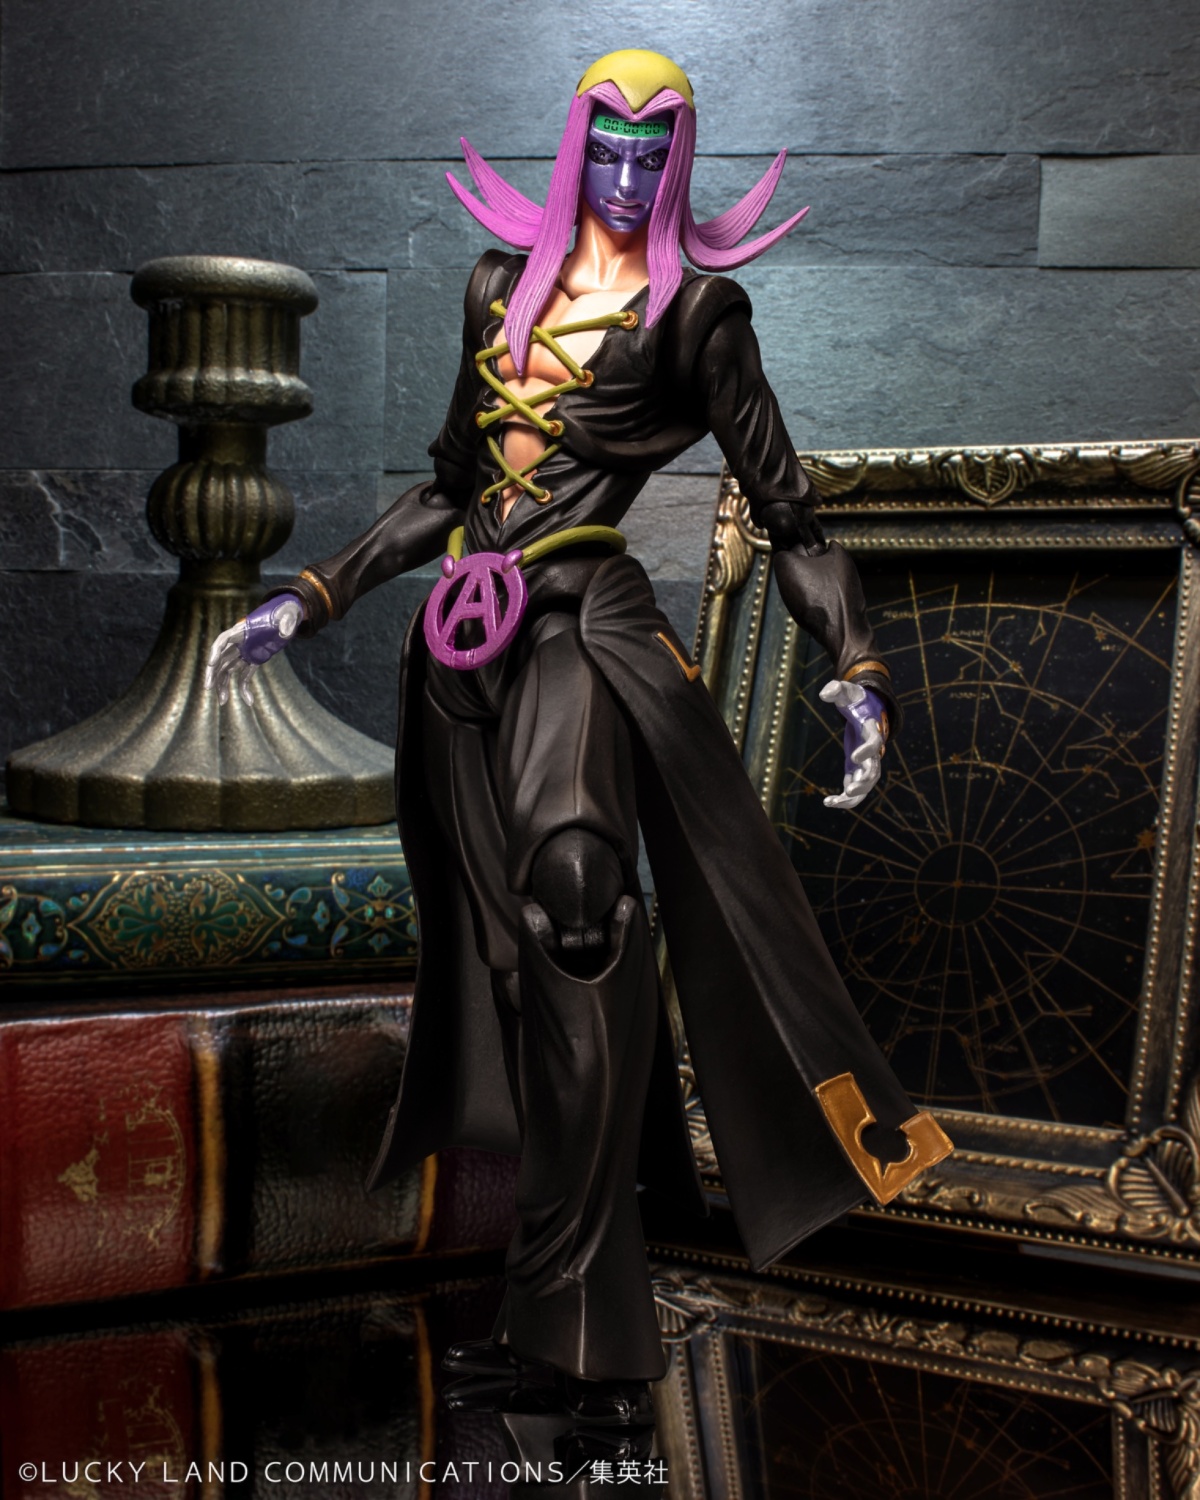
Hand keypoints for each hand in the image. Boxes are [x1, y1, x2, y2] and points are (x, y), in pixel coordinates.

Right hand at [205, 594, 303, 706]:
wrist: (286, 617)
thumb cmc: (284, 612)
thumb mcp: (287, 614)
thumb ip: (286, 623)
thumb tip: (285, 632)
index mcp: (243, 630)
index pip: (224, 640)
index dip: (216, 651)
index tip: (211, 664)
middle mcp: (239, 643)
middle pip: (221, 659)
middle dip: (212, 673)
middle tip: (208, 687)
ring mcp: (244, 652)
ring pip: (227, 670)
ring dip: (223, 685)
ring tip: (222, 702)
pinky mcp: (252, 661)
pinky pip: (244, 676)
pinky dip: (245, 689)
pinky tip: (250, 702)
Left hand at [819, 679, 886, 810]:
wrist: (865, 711)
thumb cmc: (856, 700)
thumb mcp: (847, 691)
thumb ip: (837, 689)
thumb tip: (825, 694)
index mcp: (872, 730)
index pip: (874, 742)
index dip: (867, 750)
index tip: (854, 757)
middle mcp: (873, 750)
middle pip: (874, 769)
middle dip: (864, 780)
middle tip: (851, 789)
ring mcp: (866, 762)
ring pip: (867, 784)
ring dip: (854, 796)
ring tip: (835, 802)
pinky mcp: (856, 770)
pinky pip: (855, 789)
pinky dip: (845, 799)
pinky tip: (828, 803)